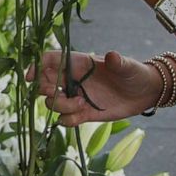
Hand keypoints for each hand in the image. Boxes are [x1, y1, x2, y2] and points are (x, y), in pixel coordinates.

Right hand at [34, 50, 157, 125]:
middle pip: (45, 83)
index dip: (37, 66)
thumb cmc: (135, 73)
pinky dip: (68, 120)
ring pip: (52, 103)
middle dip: (45, 89)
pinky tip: (83, 115)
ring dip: (60, 105)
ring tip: (81, 104)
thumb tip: (112, 56)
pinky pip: (65, 119)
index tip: (31, 76)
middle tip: (59, 92)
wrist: (145, 93)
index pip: (50, 60)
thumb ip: (118, 62)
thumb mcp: (128, 67)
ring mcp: (77, 97)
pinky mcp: (83, 114)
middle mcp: (73, 80)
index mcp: (79, 63)